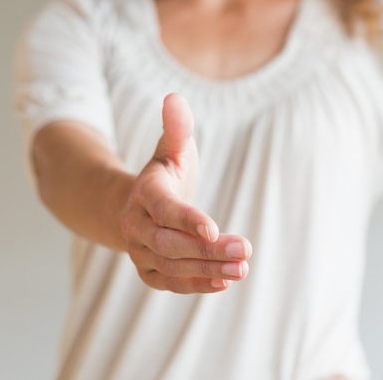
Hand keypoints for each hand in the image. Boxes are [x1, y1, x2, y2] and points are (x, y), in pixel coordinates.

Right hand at [120, 92, 251, 293]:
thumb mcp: (173, 148)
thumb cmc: (164, 172)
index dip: (187, 220)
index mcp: (145, 192)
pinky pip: (171, 283)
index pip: (164, 210)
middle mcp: (136, 225)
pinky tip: (225, 281)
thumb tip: (174, 97)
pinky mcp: (148, 271)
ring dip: (208, 270)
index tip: (215, 229)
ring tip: (243, 268)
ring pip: (172, 266)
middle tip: (246, 249)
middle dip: (207, 250)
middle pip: (169, 244)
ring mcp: (140, 251)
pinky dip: (197, 284)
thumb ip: (178, 127)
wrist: (137, 204)